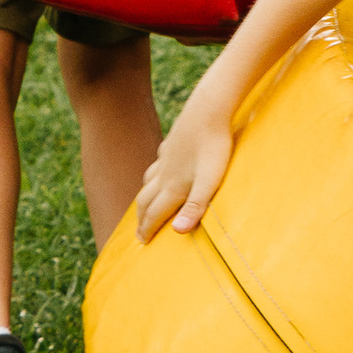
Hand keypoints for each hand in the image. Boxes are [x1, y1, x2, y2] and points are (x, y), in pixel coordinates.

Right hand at [135, 93, 236, 237]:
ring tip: (146, 205)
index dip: (147, 229)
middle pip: (146, 200)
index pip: (155, 213)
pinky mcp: (172, 143)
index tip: (142, 242)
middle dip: (141, 218)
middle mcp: (165, 174)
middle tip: (139, 232)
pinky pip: (158, 162)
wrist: (209, 110)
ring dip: (145, 197)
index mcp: (173, 186)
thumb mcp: (209, 181)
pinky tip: (161, 169)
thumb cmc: (213, 147)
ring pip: (149, 181)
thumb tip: (177, 232)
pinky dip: (154, 173)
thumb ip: (195, 207)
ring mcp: (167, 158)